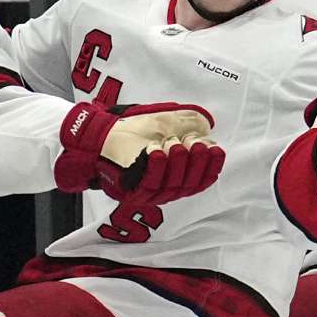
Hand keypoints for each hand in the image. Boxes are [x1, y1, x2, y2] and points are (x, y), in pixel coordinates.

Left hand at [55, 102, 225, 204]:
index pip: (206, 177)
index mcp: (183, 175)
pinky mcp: (135, 193)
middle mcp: (170, 188)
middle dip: (196, 162)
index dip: (212, 164)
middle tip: (194, 142)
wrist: (102, 136)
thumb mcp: (169, 122)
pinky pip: (150, 184)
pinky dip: (156, 168)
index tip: (214, 148)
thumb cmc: (136, 130)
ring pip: (173, 185)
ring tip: (173, 143)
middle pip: (191, 182)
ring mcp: (153, 192)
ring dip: (177, 163)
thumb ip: (191, 124)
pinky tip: (157, 152)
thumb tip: (208, 128)